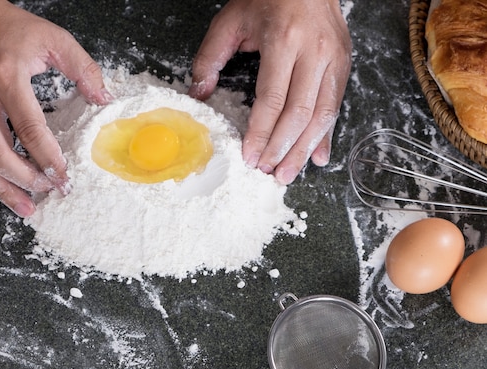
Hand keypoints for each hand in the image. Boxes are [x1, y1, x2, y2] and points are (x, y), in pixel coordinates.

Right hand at [0, 0, 110, 216]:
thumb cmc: (7, 27)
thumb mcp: (52, 37)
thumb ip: (83, 68)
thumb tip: (104, 99)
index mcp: (6, 75)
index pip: (30, 128)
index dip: (48, 159)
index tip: (63, 178)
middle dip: (25, 181)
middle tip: (46, 193)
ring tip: (23, 207)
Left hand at [190, 0, 351, 183]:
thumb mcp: (230, 20)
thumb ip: (209, 57)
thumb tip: (199, 94)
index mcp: (284, 39)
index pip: (272, 99)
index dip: (261, 133)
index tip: (250, 156)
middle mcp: (314, 51)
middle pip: (300, 113)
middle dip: (282, 149)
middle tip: (269, 172)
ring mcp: (334, 58)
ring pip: (323, 115)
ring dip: (304, 149)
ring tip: (288, 173)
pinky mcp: (344, 64)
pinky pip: (336, 106)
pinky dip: (325, 135)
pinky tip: (317, 156)